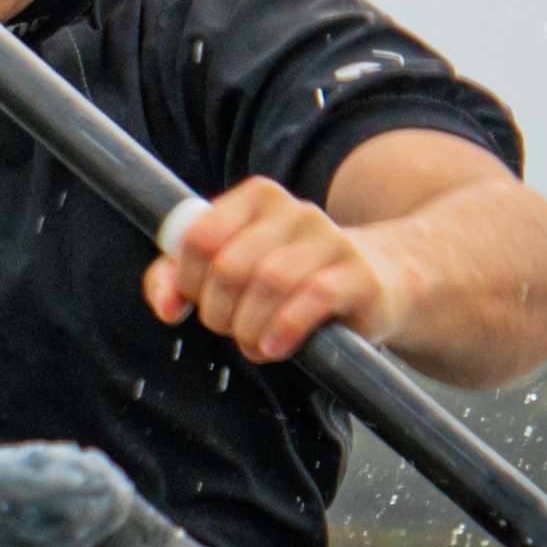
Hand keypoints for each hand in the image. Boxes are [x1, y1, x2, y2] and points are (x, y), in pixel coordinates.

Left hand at [149, 180, 392, 366]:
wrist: (381, 280)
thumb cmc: (293, 279)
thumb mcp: (236, 269)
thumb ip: (182, 277)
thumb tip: (165, 304)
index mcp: (258, 199)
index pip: (199, 236)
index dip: (186, 281)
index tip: (194, 305)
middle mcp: (295, 211)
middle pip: (230, 265)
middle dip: (219, 312)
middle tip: (230, 330)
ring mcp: (331, 240)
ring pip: (269, 282)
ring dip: (249, 327)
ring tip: (254, 344)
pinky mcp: (358, 276)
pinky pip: (312, 297)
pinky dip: (284, 329)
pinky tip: (277, 346)